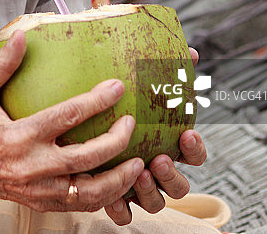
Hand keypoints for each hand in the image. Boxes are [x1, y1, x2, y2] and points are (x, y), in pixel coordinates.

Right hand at [0, 30, 143, 214]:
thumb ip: (0, 66)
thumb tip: (21, 38)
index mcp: (19, 136)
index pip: (66, 116)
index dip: (96, 101)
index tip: (117, 87)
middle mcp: (32, 166)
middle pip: (85, 157)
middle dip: (115, 141)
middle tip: (130, 123)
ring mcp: (40, 189)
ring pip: (90, 191)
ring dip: (119, 178)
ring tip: (138, 162)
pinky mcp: (44, 203)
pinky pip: (82, 205)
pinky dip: (106, 196)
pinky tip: (120, 182)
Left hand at [104, 46, 206, 224]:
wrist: (72, 131)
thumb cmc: (116, 106)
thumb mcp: (138, 86)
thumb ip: (164, 70)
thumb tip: (192, 52)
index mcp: (167, 145)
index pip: (194, 154)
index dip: (195, 149)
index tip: (187, 134)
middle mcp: (156, 169)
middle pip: (180, 186)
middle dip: (172, 175)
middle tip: (159, 158)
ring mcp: (137, 187)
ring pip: (156, 202)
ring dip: (150, 191)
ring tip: (138, 173)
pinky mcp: (114, 198)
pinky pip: (124, 213)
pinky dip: (122, 209)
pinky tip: (113, 199)